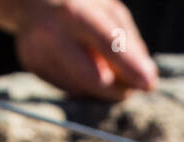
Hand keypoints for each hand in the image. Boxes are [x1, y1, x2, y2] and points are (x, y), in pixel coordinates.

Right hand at [0, 0, 157, 99]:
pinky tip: (79, 62)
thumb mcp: (107, 9)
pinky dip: (84, 82)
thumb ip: (127, 41)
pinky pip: (71, 87)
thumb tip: (146, 78)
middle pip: (95, 80)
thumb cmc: (78, 2)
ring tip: (100, 64)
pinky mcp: (33, 67)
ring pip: (85, 89)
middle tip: (132, 88)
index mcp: (73, 12)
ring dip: (103, 86)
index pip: (108, 45)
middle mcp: (51, 34)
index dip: (130, 67)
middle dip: (119, 89)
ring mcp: (38, 53)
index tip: (149, 84)